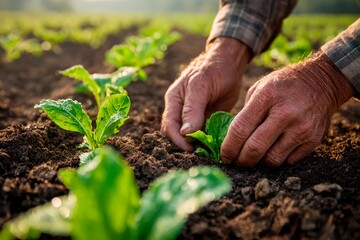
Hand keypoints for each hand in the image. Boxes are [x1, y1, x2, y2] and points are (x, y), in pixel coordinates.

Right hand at [161, 37, 250, 150]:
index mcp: (174, 101)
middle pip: (176, 134)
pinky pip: (204, 134)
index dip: (178, 140)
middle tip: (204, 151)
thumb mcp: (201, 86)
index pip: (169, 126)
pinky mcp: (206, 119)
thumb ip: (192, 109)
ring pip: (190, 137)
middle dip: (187, 145)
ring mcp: (194, 116)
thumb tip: (185, 133)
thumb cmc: (213, 70)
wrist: (229, 63)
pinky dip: (209, 141)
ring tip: (211, 150)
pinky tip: (217, 144)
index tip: (191, 148)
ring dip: (199, 145)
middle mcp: (181, 110)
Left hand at [221, 52, 355, 166]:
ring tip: (255, 155)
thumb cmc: (283, 85)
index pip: (240, 130)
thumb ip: (246, 113)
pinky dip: (278, 159)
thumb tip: (232, 141)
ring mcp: (301, 129)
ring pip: (272, 160)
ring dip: (260, 162)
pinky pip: (289, 161)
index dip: (229, 148)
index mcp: (267, 98)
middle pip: (255, 150)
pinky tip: (274, 149)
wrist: (322, 82)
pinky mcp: (313, 140)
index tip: (224, 156)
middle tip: (236, 162)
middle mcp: (285, 114)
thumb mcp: (260, 88)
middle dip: (241, 161)